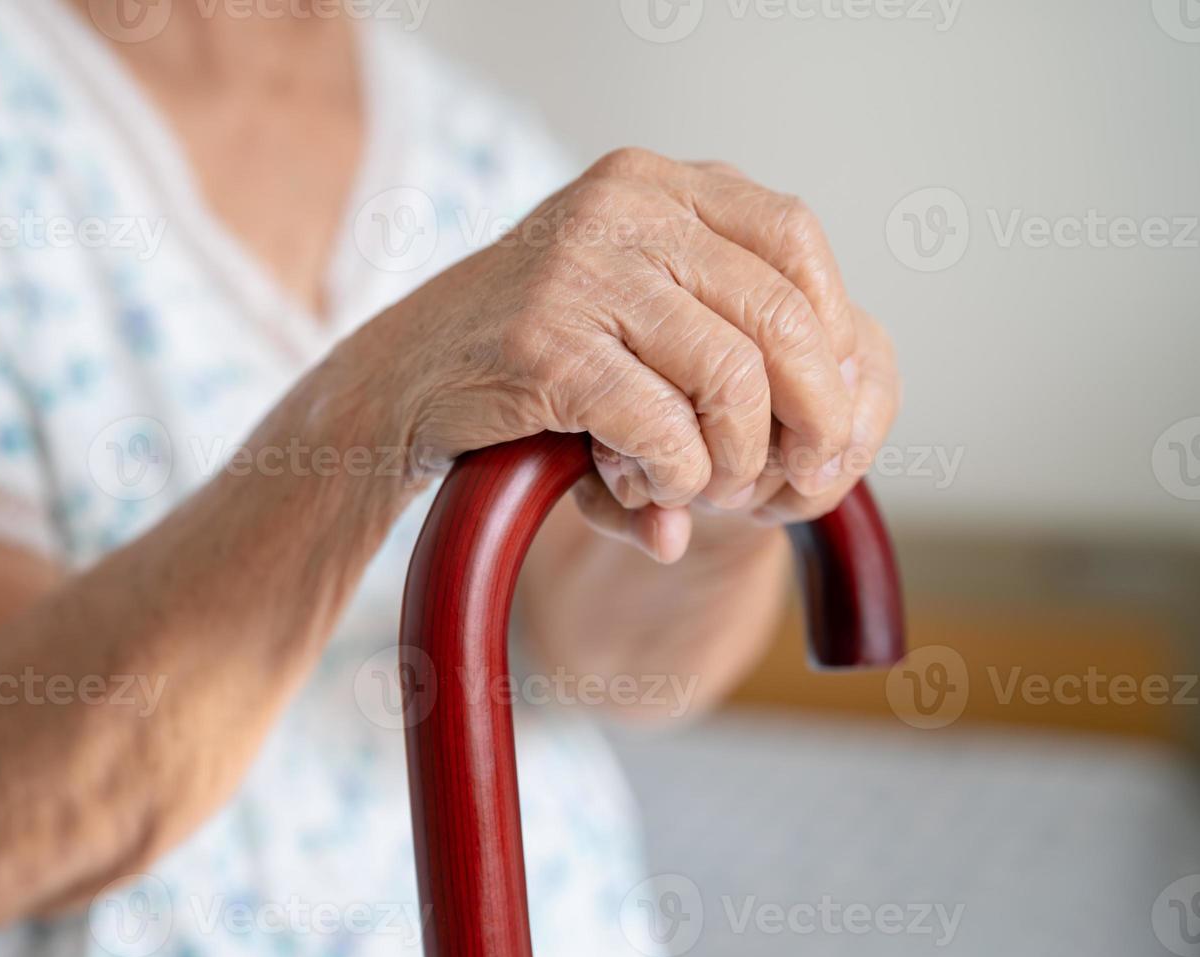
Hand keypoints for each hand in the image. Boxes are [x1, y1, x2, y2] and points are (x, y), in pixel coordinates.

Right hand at [353, 148, 899, 560]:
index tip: (829, 409)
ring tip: (709, 489)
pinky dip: (679, 477)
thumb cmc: (537, 355)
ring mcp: (581, 270)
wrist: (404, 379)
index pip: (794, 238)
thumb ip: (730, 352)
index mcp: (655, 184)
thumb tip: (834, 443)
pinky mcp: (545, 344)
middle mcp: (623, 206)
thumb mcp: (637, 322)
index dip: (831, 333)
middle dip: (811, 416)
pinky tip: (653, 490)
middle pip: (781, 312)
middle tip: (798, 477)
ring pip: (733, 376)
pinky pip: (664, 426)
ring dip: (738, 458)